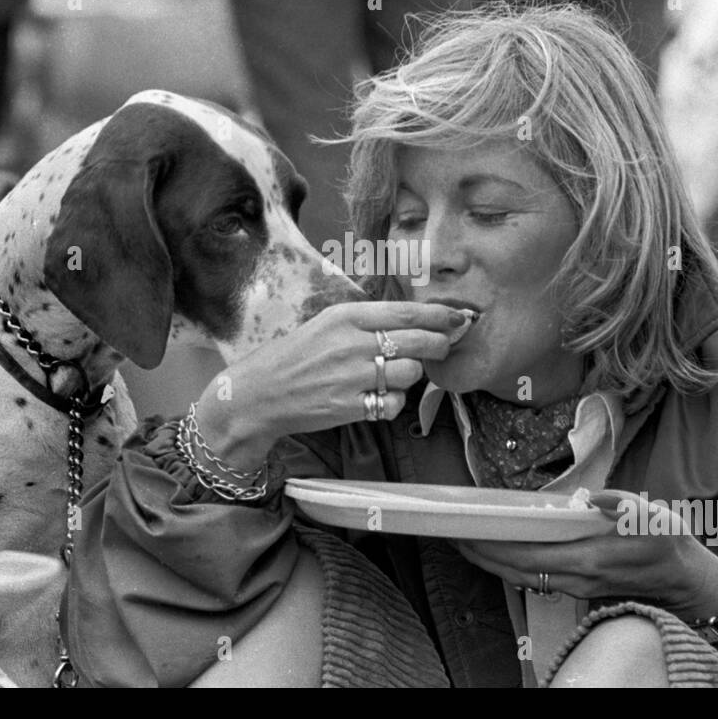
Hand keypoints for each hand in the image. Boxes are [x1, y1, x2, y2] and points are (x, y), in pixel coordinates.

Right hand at [195, 301, 468, 469]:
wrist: (258, 394)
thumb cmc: (294, 356)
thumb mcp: (326, 324)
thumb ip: (366, 321)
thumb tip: (413, 319)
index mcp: (346, 316)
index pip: (406, 311)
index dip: (439, 314)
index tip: (459, 316)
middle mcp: (351, 343)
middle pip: (417, 342)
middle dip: (439, 344)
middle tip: (442, 347)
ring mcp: (352, 377)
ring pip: (409, 374)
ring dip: (410, 376)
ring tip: (393, 376)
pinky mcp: (350, 407)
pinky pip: (393, 404)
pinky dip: (393, 404)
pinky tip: (378, 398)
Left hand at [454, 490, 717, 620]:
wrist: (687, 582)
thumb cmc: (668, 545)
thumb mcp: (653, 517)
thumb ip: (621, 506)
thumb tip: (591, 497)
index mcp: (591, 559)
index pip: (530, 556)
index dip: (495, 547)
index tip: (468, 532)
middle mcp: (577, 577)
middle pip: (516, 570)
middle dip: (481, 554)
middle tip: (451, 533)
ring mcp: (576, 585)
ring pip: (522, 577)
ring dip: (491, 561)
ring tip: (464, 540)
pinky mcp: (578, 585)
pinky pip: (534, 577)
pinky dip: (510, 565)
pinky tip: (496, 551)